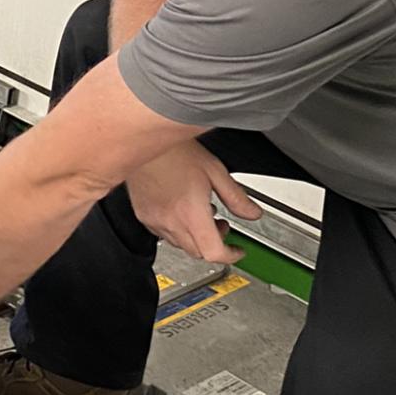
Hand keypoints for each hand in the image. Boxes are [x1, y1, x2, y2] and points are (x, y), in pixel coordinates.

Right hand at [127, 141, 261, 262]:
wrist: (143, 138)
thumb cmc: (174, 150)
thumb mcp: (214, 170)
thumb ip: (236, 197)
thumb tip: (252, 212)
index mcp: (190, 213)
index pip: (213, 253)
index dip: (230, 255)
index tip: (237, 250)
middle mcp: (170, 221)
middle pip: (197, 252)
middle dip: (214, 244)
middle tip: (222, 225)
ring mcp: (154, 220)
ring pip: (179, 244)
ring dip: (195, 237)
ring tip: (201, 212)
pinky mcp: (143, 215)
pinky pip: (163, 234)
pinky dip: (176, 229)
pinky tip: (181, 209)